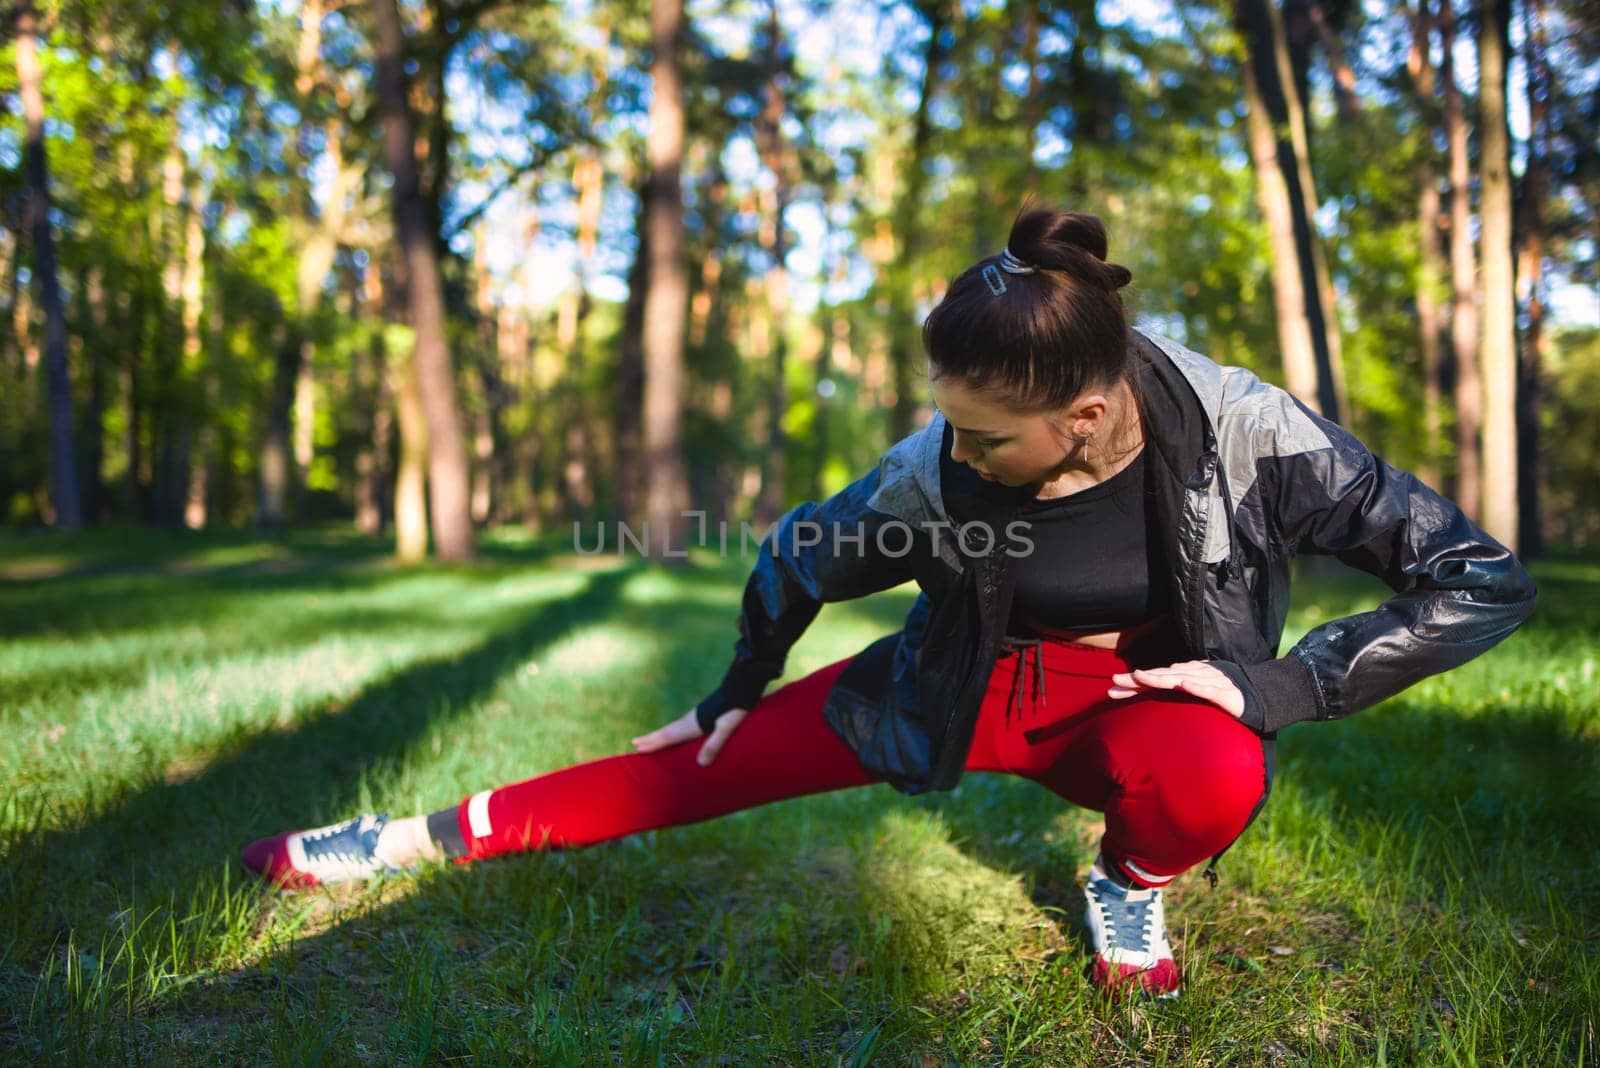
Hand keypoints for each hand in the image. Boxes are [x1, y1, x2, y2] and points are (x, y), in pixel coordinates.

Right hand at [630, 706, 749, 765]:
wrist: (742, 688)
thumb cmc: (735, 708)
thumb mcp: (727, 728)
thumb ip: (714, 744)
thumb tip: (700, 764)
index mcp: (692, 725)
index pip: (668, 737)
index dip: (653, 744)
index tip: (637, 749)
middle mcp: (690, 720)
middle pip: (665, 731)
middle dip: (650, 739)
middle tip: (634, 744)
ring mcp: (695, 716)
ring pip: (672, 728)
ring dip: (659, 735)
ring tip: (649, 739)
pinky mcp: (703, 714)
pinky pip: (680, 726)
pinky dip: (672, 731)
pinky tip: (676, 733)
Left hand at [1107, 660, 1245, 718]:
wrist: (1263, 695)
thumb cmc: (1226, 695)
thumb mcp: (1198, 693)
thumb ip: (1180, 691)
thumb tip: (1160, 688)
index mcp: (1187, 677)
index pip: (1156, 679)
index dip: (1134, 684)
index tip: (1111, 690)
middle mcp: (1195, 675)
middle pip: (1162, 676)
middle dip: (1137, 679)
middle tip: (1114, 682)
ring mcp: (1210, 682)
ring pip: (1180, 678)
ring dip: (1159, 678)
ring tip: (1139, 677)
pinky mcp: (1225, 693)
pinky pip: (1209, 689)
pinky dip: (1196, 685)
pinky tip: (1182, 683)